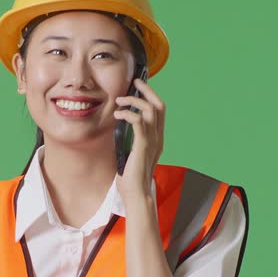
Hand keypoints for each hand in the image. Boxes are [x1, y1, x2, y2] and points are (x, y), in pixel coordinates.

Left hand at [114, 77, 164, 201]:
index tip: (138, 87)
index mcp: (157, 138)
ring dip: (134, 101)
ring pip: (150, 110)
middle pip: (159, 106)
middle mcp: (158, 137)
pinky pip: (139, 122)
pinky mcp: (143, 146)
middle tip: (134, 82)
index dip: (151, 95)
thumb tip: (119, 126)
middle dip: (147, 90)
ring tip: (119, 101)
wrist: (136, 194)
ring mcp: (152, 142)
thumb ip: (130, 139)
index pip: (160, 110)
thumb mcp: (132, 153)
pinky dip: (128, 114)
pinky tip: (117, 114)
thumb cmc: (131, 177)